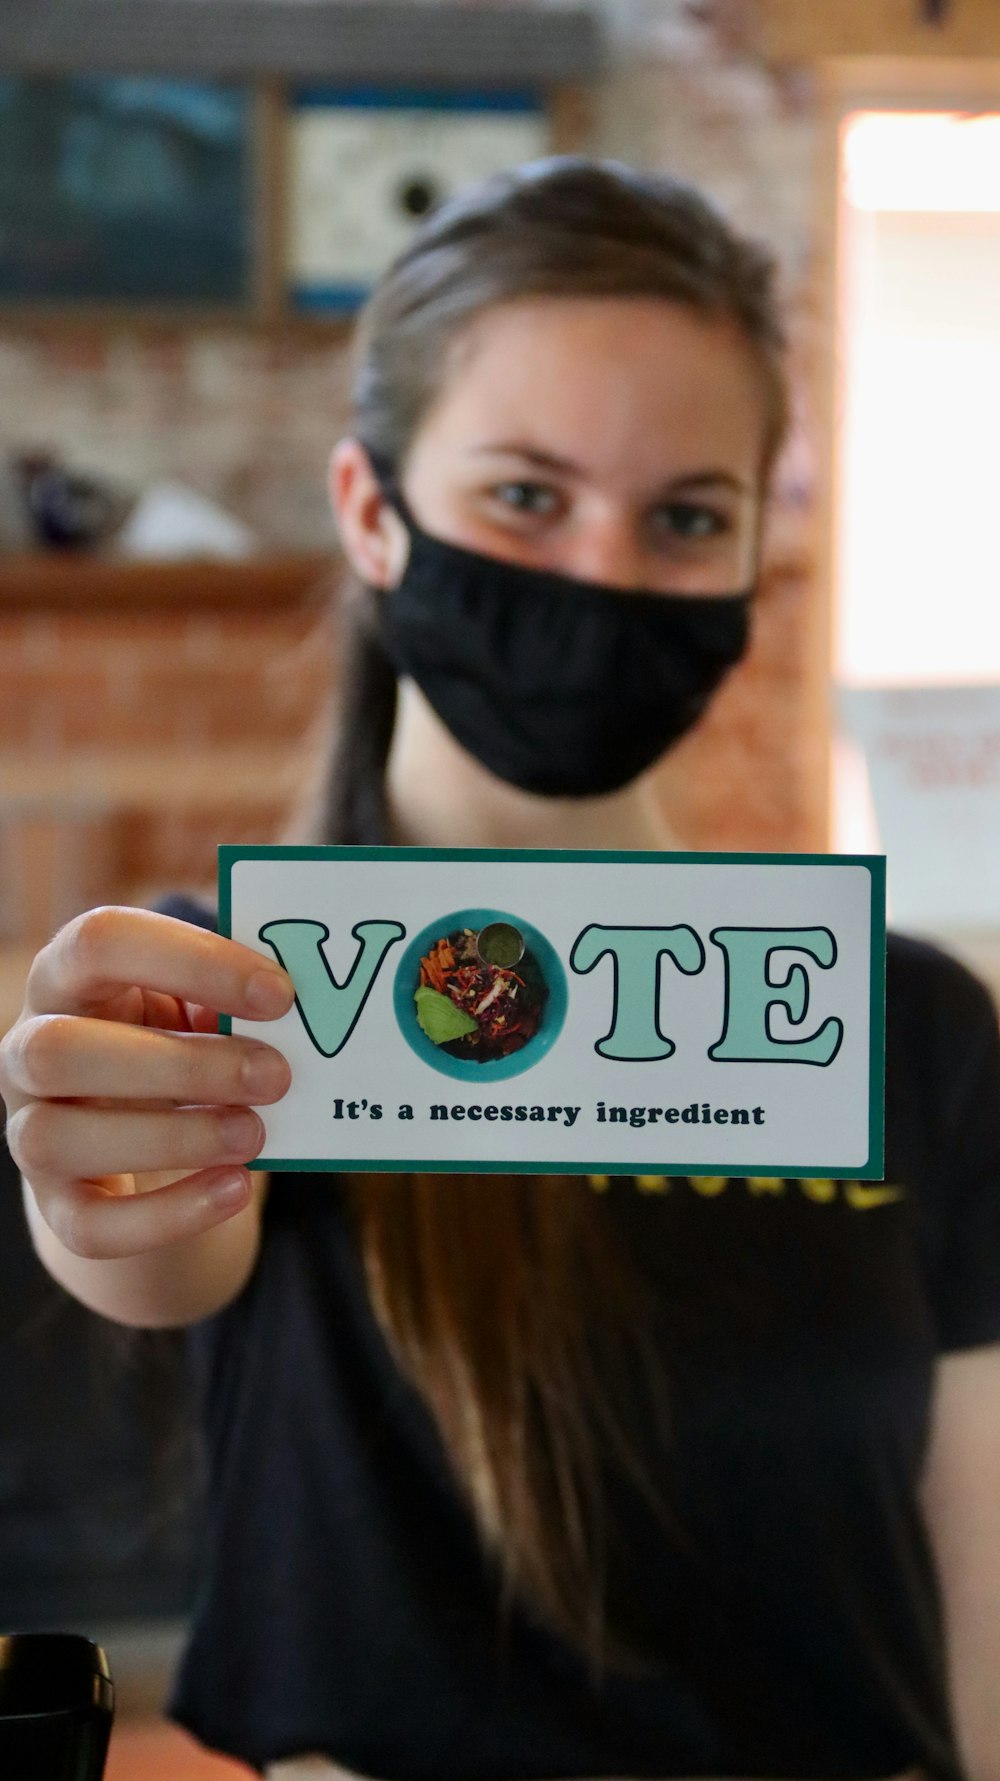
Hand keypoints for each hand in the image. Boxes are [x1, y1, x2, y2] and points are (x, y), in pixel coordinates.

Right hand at [0, 906, 293, 1259]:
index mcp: (68, 975)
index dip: (191, 961)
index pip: (100, 942)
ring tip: (254, 1134)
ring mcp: (30, 1129)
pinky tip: (235, 1190)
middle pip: (61, 1049)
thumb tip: (306, 1013)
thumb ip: (229, 999)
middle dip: (179, 1066)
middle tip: (275, 1076)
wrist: (142, 1135)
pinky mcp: (56, 1204)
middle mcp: (28, 1049)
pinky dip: (168, 1214)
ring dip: (172, 1138)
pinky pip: (89, 1225)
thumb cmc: (176, 1042)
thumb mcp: (194, 1007)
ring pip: (58, 1139)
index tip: (279, 995)